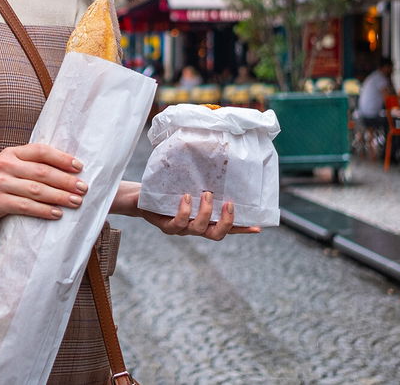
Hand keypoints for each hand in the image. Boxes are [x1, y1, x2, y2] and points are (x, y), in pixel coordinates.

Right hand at [0, 143, 87, 228]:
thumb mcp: (5, 167)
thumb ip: (27, 166)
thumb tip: (62, 171)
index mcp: (10, 153)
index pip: (41, 151)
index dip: (62, 158)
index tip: (80, 167)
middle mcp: (5, 165)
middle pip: (42, 171)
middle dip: (66, 180)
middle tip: (84, 188)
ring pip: (36, 190)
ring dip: (59, 196)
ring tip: (76, 202)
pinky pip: (25, 206)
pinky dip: (43, 210)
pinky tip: (56, 214)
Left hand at [139, 192, 260, 240]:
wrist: (141, 197)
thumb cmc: (168, 190)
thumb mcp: (188, 185)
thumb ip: (204, 182)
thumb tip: (220, 165)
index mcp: (204, 220)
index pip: (227, 227)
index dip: (242, 228)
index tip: (258, 226)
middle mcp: (195, 227)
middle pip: (217, 235)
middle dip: (226, 221)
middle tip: (228, 203)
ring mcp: (181, 229)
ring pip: (199, 229)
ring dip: (205, 211)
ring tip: (205, 194)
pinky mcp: (165, 225)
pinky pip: (178, 223)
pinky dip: (185, 210)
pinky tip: (185, 197)